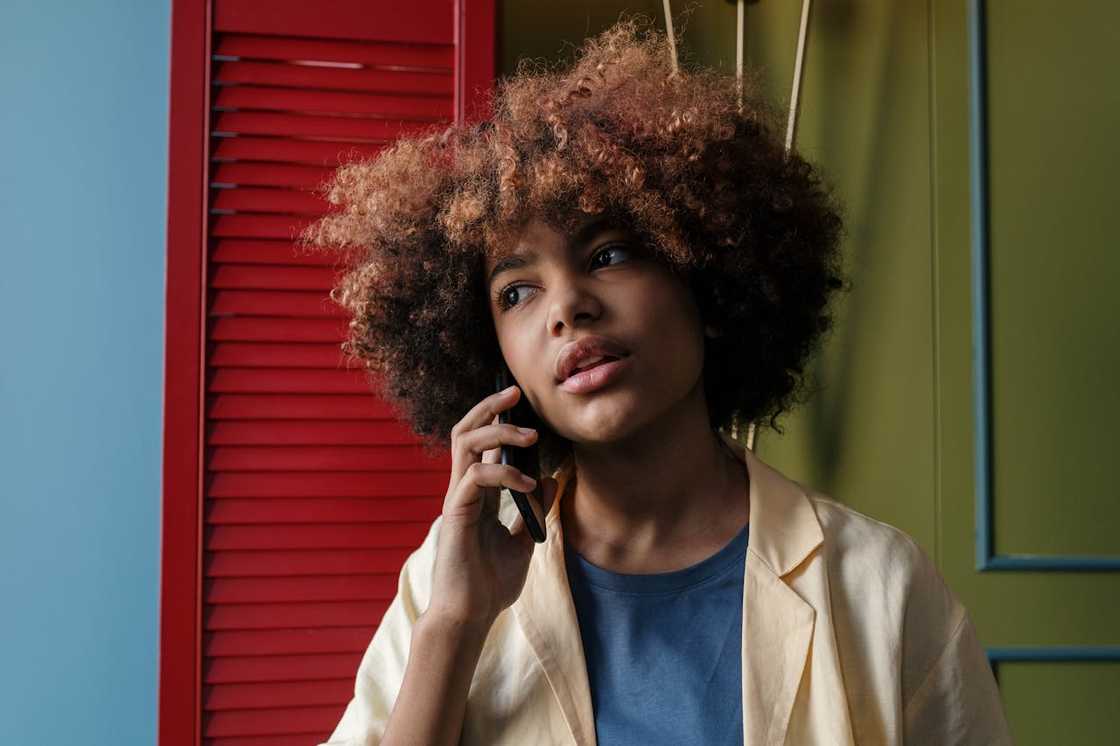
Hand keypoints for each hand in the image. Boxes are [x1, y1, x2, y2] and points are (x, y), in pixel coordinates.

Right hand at [424, 385, 557, 629]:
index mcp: (476, 492)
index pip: (480, 441)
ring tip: (530, 435)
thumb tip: (553, 480)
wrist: (470, 614)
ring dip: (498, 431)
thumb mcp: (523, 540)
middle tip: (515, 393)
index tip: (521, 401)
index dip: (497, 417)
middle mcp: (463, 489)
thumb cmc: (490, 582)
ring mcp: (457, 499)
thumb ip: (534, 510)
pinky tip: (529, 487)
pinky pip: (475, 477)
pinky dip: (504, 474)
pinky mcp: (456, 514)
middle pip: (465, 430)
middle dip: (489, 407)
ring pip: (464, 443)